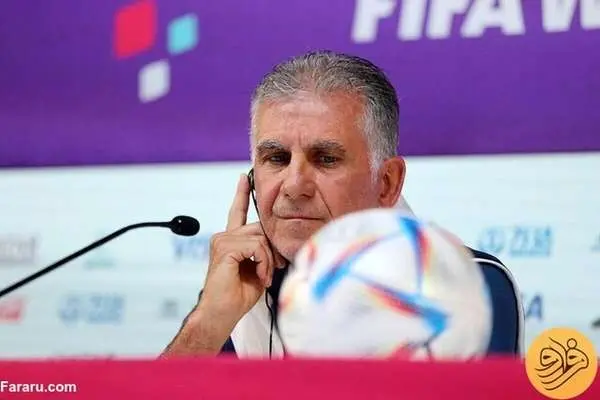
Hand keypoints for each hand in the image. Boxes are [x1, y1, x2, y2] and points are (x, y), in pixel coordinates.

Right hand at [199, 174, 284, 322]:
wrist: (221, 314)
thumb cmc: (238, 296)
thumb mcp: (257, 268)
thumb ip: (263, 250)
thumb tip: (276, 242)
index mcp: (230, 240)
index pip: (236, 212)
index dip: (241, 194)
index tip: (244, 178)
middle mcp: (224, 237)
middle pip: (260, 228)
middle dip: (273, 249)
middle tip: (274, 269)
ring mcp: (222, 241)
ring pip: (261, 238)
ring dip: (269, 259)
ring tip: (264, 276)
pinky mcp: (225, 248)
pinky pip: (257, 247)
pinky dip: (264, 263)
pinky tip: (260, 277)